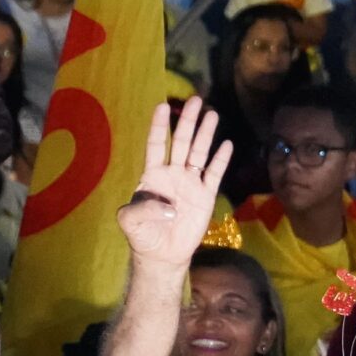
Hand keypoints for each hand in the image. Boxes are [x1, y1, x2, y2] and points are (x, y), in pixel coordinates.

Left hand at [115, 97, 229, 270]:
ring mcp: (190, 183)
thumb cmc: (143, 235)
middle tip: (195, 100)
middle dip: (187, 122)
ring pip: (199, 153)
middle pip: (181, 142)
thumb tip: (164, 202)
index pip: (156, 145)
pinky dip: (220, 160)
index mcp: (153, 175)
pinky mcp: (205, 196)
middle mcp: (172, 174)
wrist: (163, 255)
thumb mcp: (130, 222)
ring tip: (212, 114)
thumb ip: (137, 208)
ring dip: (205, 134)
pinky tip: (226, 144)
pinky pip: (213, 174)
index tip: (162, 106)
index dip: (159, 126)